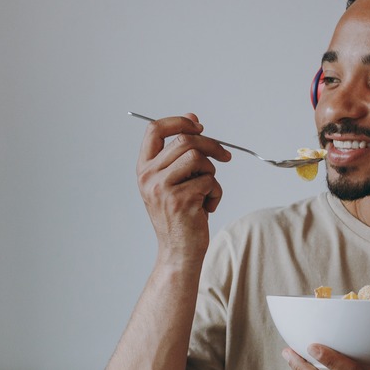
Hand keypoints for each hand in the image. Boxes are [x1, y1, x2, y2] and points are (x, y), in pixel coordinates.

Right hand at [136, 113, 230, 264]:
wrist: (179, 251)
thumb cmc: (180, 215)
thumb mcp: (173, 181)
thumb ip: (179, 153)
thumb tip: (193, 118)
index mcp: (144, 169)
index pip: (154, 129)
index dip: (178, 122)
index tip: (198, 125)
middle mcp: (148, 177)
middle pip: (185, 141)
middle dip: (211, 145)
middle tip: (225, 156)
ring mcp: (162, 188)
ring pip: (198, 158)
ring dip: (212, 172)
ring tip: (207, 190)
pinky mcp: (180, 200)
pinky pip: (210, 181)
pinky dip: (216, 193)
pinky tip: (207, 207)